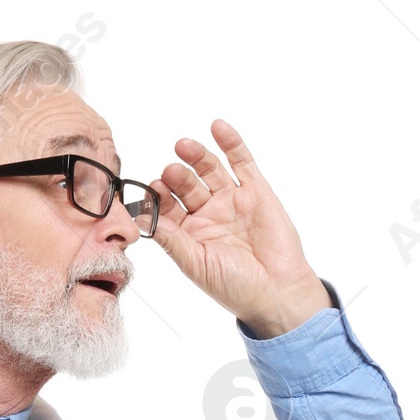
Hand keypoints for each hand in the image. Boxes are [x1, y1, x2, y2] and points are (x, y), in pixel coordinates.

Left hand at [152, 120, 330, 338]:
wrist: (276, 290)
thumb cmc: (235, 287)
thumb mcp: (196, 264)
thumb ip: (171, 240)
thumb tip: (142, 218)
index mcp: (190, 233)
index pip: (168, 207)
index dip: (158, 197)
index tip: (151, 190)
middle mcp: (208, 213)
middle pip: (186, 185)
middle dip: (176, 177)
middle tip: (170, 172)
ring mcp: (232, 200)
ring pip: (209, 170)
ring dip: (196, 156)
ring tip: (183, 146)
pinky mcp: (256, 190)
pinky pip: (241, 161)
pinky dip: (230, 143)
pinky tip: (217, 128)